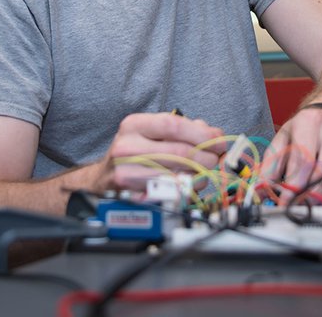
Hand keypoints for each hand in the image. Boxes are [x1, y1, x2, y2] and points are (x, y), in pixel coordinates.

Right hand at [100, 112, 227, 192]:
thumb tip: (213, 134)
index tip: (219, 140)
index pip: (173, 125)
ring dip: (200, 175)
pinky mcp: (133, 196)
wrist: (102, 180)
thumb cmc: (133, 154)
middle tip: (216, 159)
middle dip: (206, 156)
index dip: (201, 133)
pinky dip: (187, 190)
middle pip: (179, 152)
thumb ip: (182, 129)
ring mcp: (127, 173)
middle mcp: (127, 147)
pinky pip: (170, 194)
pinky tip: (189, 185)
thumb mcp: (150, 133)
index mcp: (133, 125)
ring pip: (178, 175)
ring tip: (204, 172)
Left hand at [265, 107, 321, 200]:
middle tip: (296, 204)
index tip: (284, 201)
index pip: (302, 160)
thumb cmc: (306, 127)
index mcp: (310, 122)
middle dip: (307, 193)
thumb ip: (272, 164)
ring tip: (307, 199)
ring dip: (320, 195)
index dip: (293, 186)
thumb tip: (263, 191)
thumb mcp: (285, 137)